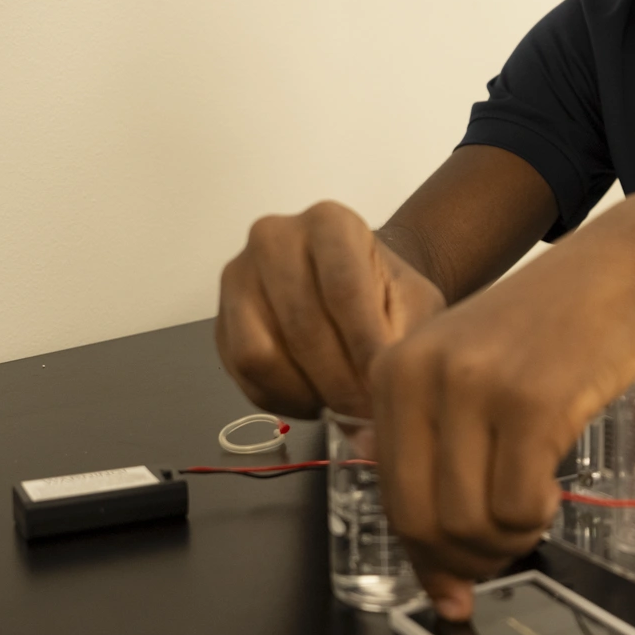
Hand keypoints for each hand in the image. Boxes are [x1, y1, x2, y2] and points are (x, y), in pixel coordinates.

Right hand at [216, 201, 445, 419]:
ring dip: (304, 391)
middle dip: (337, 380)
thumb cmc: (385, 293)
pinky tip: (314, 403)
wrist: (353, 284)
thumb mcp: (413, 302)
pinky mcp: (220, 318)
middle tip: (365, 412)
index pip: (342, 289)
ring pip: (260, 352)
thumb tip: (383, 387)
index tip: (383, 384)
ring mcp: (239, 276)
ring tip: (340, 409)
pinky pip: (241, 372)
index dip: (364, 345)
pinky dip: (279, 398)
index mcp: (329, 222)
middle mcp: (274, 238)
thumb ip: (404, 334)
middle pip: (300, 324)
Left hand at [371, 211, 634, 619]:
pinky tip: (552, 492)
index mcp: (391, 371)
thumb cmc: (554, 331)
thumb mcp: (472, 377)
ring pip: (467, 523)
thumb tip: (437, 580)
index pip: (391, 497)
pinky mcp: (530, 402)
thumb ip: (439, 455)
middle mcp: (419, 375)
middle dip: (465, 561)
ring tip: (533, 514)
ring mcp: (473, 387)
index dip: (427, 556)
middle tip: (504, 554)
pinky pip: (517, 506)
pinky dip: (535, 520)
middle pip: (422, 521)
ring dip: (507, 541)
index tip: (458, 583)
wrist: (623, 269)